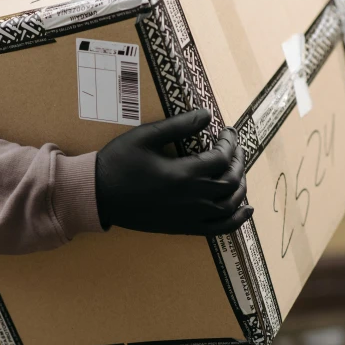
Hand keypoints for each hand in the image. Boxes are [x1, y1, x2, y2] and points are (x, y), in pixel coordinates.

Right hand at [95, 108, 252, 235]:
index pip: (222, 158)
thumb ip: (178, 126)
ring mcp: (189, 217)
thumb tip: (207, 115)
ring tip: (239, 170)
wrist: (98, 197)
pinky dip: (236, 220)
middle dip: (238, 161)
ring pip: (229, 205)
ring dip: (240, 186)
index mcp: (183, 175)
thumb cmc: (118, 163)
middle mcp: (192, 199)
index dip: (230, 142)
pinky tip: (246, 209)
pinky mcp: (183, 228)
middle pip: (231, 181)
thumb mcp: (145, 137)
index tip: (227, 131)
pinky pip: (218, 229)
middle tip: (234, 147)